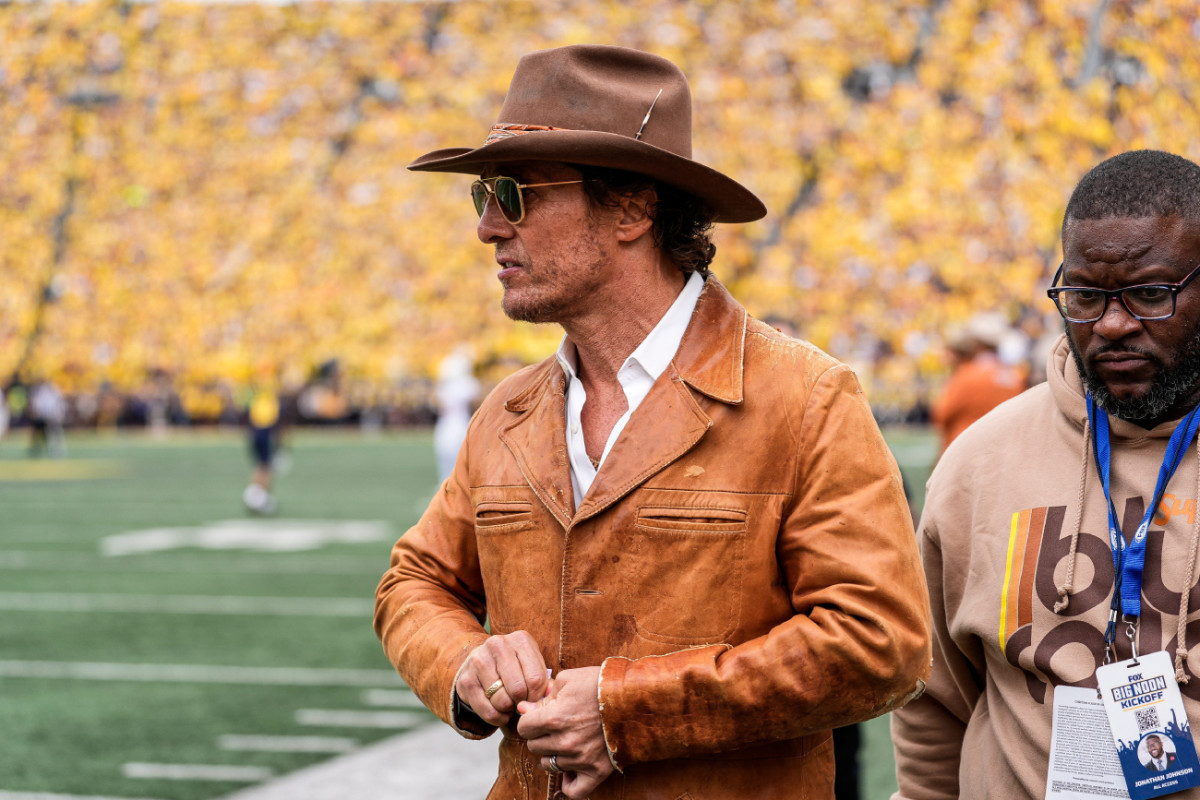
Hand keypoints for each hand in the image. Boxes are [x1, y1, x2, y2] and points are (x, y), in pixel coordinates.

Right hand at [455, 631, 548, 726]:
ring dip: (508, 710)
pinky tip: (499, 712)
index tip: (533, 699)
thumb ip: (544, 682)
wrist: (482, 662)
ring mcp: (479, 660)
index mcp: (520, 640)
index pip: (536, 678)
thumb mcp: (531, 666)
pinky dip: (497, 718)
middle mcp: (498, 645)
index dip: (537, 696)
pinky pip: (487, 710)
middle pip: (518, 689)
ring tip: (509, 704)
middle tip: (520, 703)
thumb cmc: (515, 667)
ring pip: (502, 700)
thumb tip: (550, 697)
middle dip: (522, 702)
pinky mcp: (465, 679)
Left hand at [517, 666, 612, 798]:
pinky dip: (568, 783)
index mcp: (555, 718)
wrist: (636, 697)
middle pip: (534, 747)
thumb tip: (523, 709)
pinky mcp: (597, 771)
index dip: (530, 719)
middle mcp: (565, 742)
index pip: (524, 728)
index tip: (539, 715)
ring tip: (566, 742)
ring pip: (549, 765)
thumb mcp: (569, 680)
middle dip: (540, 735)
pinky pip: (574, 790)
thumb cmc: (601, 684)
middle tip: (555, 726)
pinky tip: (571, 770)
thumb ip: (543, 696)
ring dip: (553, 754)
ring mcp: (581, 759)